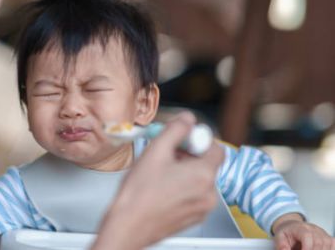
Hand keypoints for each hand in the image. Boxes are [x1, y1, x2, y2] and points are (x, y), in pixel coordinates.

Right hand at [92, 112, 223, 249]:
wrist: (128, 226)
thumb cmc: (139, 195)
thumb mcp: (156, 151)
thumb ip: (175, 130)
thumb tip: (187, 119)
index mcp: (203, 175)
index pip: (216, 148)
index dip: (198, 139)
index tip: (182, 139)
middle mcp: (208, 194)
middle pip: (206, 164)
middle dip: (188, 155)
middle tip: (166, 154)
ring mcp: (202, 208)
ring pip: (199, 179)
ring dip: (184, 171)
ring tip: (160, 172)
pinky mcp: (193, 217)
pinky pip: (194, 194)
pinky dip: (182, 187)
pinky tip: (162, 187)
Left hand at [273, 214, 334, 249]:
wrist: (292, 227)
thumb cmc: (287, 233)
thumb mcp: (279, 238)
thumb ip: (281, 246)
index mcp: (300, 228)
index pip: (307, 236)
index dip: (307, 248)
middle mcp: (314, 229)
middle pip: (319, 242)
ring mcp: (323, 234)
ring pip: (328, 245)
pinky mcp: (328, 239)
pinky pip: (333, 245)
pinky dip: (329, 249)